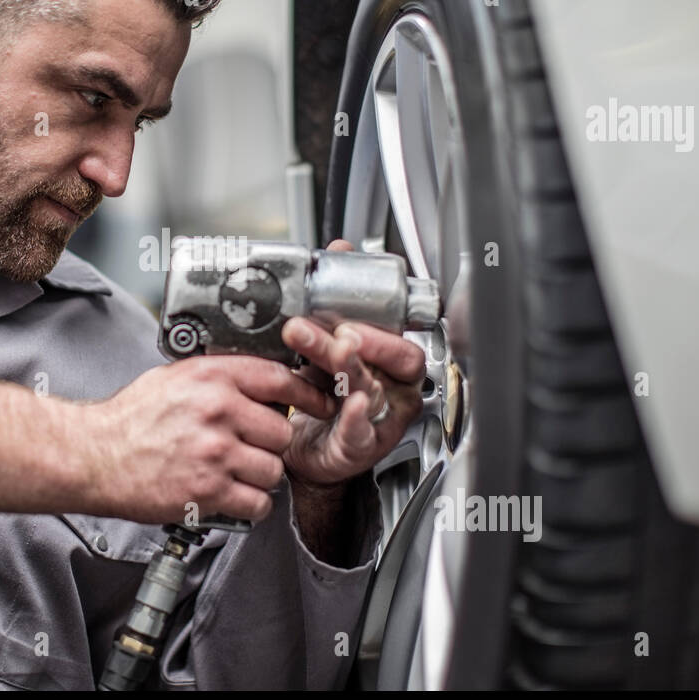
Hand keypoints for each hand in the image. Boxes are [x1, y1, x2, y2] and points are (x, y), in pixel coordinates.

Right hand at [79, 354, 336, 523]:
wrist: (94, 457)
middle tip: (250, 448)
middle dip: (270, 444)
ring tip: (235, 473)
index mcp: (211, 379)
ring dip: (260, 476)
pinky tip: (231, 496)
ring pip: (273, 470)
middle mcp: (218, 412)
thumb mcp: (173, 378)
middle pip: (282, 431)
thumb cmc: (129, 420)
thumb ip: (217, 377)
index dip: (308, 393)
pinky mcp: (208, 491)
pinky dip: (250, 504)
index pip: (280, 379)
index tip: (319, 402)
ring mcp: (215, 453)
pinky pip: (257, 502)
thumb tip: (257, 380)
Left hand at [281, 240, 426, 488]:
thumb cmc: (322, 398)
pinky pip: (362, 433)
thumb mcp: (326, 345)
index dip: (382, 320)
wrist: (299, 448)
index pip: (399, 336)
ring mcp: (381, 420)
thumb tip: (341, 251)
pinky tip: (346, 404)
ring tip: (331, 350)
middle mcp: (393, 390)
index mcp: (390, 362)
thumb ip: (335, 303)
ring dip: (348, 367)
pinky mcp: (360, 447)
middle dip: (368, 341)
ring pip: (372, 389)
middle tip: (340, 329)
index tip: (351, 303)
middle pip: (394, 360)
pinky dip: (354, 419)